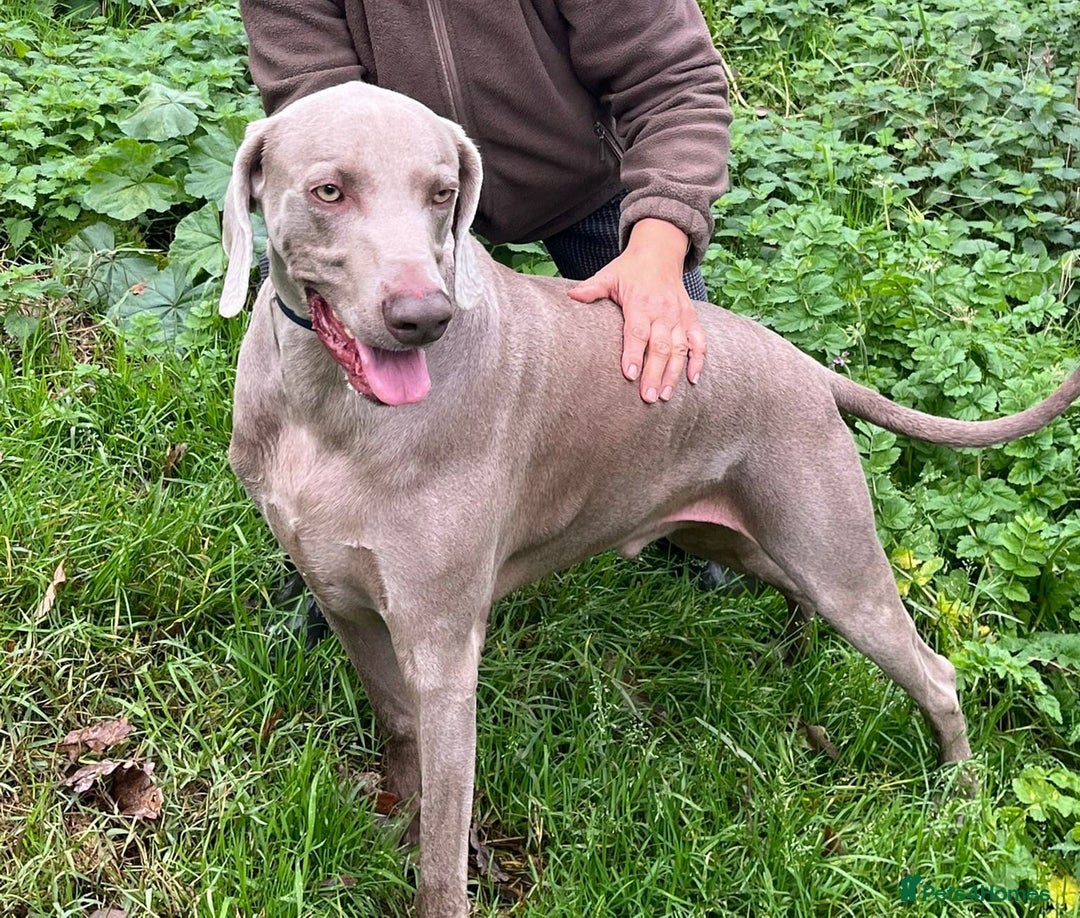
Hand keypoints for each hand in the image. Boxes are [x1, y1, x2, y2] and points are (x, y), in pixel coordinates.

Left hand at [568, 218, 705, 402]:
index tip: (629, 375)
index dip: (633, 354)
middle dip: (654, 373)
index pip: (637, 332)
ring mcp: (679, 316)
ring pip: (680, 349)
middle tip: (648, 397)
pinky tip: (692, 380)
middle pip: (660, 347)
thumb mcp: (609, 275)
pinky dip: (699, 360)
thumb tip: (572, 296)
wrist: (660, 252)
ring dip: (674, 373)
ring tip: (665, 395)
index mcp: (640, 303)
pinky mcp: (691, 318)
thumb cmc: (629, 269)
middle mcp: (663, 311)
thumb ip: (593, 289)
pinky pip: (699, 341)